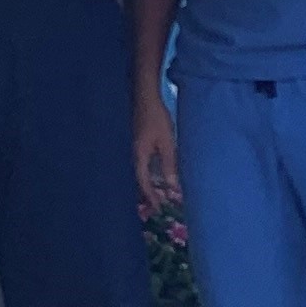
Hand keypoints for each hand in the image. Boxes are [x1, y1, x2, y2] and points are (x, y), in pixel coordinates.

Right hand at [134, 101, 181, 215]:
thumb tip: (172, 187)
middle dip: (145, 196)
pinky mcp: (136, 145)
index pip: (143, 182)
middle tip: (155, 209)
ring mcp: (133, 150)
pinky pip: (140, 166)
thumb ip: (169, 165)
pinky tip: (152, 178)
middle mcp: (133, 156)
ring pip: (138, 174)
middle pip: (137, 181)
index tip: (158, 209)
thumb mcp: (166, 142)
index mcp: (139, 156)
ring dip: (145, 187)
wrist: (144, 97)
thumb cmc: (156, 118)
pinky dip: (146, 176)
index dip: (151, 196)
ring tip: (154, 198)